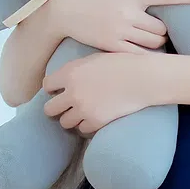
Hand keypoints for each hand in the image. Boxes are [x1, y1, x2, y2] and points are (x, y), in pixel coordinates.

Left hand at [42, 50, 163, 134]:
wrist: (142, 78)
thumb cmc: (121, 64)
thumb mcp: (93, 59)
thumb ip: (76, 70)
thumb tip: (65, 79)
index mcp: (70, 73)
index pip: (47, 86)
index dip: (53, 89)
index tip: (59, 91)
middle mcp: (72, 92)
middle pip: (49, 109)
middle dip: (56, 108)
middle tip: (66, 106)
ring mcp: (83, 109)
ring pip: (64, 122)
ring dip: (71, 119)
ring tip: (81, 113)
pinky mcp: (96, 121)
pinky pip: (82, 129)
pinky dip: (87, 125)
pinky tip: (93, 118)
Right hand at [50, 0, 189, 52]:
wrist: (63, 8)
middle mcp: (129, 12)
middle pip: (163, 27)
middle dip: (164, 30)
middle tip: (158, 30)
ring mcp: (121, 30)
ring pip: (154, 42)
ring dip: (158, 43)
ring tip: (149, 40)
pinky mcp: (112, 46)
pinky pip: (139, 55)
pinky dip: (146, 55)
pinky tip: (142, 52)